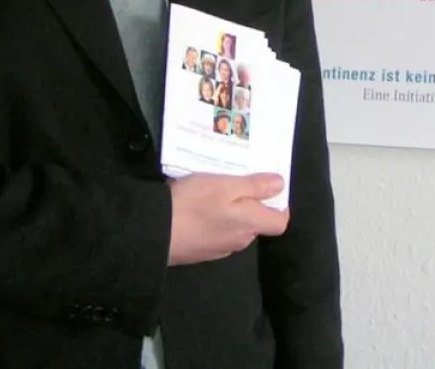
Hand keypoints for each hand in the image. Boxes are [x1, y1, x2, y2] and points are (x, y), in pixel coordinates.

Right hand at [167, 173, 289, 265]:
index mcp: (250, 225)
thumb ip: (255, 186)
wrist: (153, 233)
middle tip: (234, 181)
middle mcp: (239, 241)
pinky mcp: (201, 252)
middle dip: (250, 203)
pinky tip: (196, 209)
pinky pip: (216, 234)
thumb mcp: (225, 185)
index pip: (279, 223)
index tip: (267, 187)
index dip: (279, 205)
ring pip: (235, 227)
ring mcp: (219, 249)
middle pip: (255, 222)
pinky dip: (213, 221)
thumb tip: (280, 185)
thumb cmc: (193, 203)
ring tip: (212, 191)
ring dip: (229, 212)